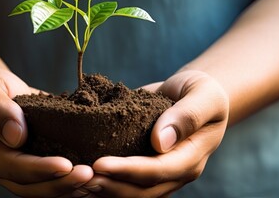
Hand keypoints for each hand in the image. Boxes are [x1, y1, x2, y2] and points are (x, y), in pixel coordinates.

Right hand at [0, 67, 92, 196]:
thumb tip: (16, 135)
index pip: (15, 168)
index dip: (41, 169)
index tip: (66, 165)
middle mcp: (4, 169)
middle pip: (34, 187)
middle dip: (63, 184)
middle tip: (90, 174)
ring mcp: (21, 170)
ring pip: (47, 189)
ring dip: (72, 186)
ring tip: (99, 178)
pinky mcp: (38, 164)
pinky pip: (56, 179)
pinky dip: (75, 179)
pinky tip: (98, 173)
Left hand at [78, 70, 228, 196]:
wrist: (196, 96)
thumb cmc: (202, 91)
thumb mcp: (204, 95)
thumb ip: (187, 116)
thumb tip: (160, 141)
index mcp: (191, 157)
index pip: (158, 171)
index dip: (128, 170)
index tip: (99, 163)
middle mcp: (176, 173)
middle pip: (141, 191)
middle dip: (109, 185)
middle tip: (79, 176)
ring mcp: (161, 176)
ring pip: (130, 194)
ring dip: (102, 190)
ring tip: (74, 181)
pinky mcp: (145, 171)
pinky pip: (124, 184)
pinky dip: (103, 183)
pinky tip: (79, 177)